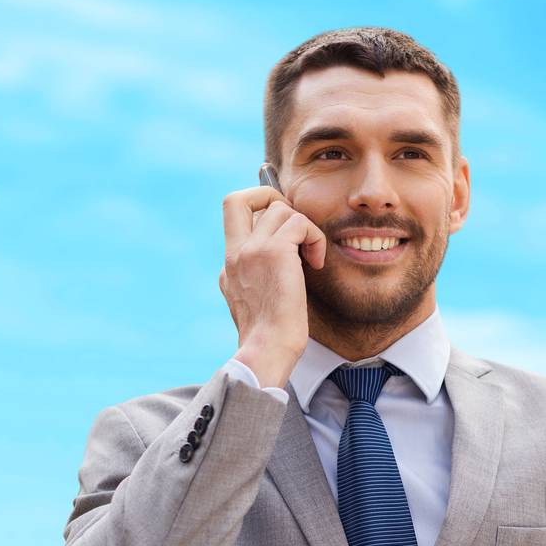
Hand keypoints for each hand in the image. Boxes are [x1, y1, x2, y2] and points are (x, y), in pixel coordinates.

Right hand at [219, 186, 326, 388]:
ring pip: (280, 208)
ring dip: (304, 228)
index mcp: (229, 265)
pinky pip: (300, 222)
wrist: (268, 350)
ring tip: (311, 258)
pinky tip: (316, 264)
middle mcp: (234, 253)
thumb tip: (285, 266)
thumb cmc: (272, 337)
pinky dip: (315, 238)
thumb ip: (260, 280)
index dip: (260, 215)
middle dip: (267, 196)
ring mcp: (251, 250)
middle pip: (237, 198)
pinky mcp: (273, 252)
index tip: (284, 235)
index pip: (234, 220)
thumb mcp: (257, 304)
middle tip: (293, 226)